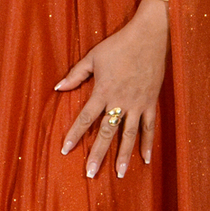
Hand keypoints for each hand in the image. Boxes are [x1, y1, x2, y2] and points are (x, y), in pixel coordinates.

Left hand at [56, 0, 168, 177]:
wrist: (149, 36)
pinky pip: (150, 127)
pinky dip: (148, 143)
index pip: (85, 118)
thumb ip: (76, 74)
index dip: (74, 134)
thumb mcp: (93, 57)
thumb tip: (57, 87)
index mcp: (103, 91)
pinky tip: (145, 159)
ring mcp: (138, 104)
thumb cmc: (118, 45)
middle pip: (106, 133)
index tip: (65, 150)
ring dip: (123, 156)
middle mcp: (120, 101)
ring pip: (129, 135)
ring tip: (119, 174)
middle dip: (97, 154)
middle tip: (90, 173)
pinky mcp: (151, 103)